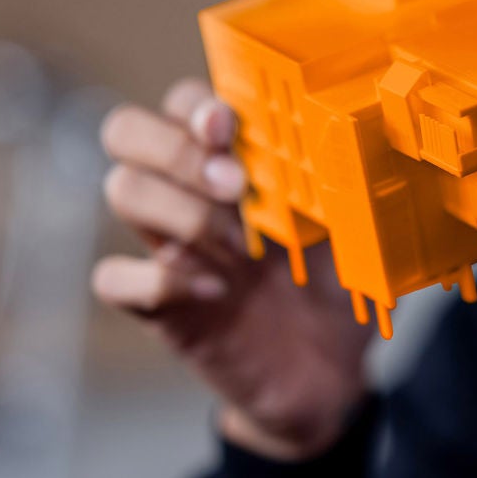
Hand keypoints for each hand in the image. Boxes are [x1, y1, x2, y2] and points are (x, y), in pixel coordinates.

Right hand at [94, 78, 373, 461]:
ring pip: (120, 189)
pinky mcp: (158, 305)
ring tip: (236, 246)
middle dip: (175, 148)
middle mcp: (188, 193)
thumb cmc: (332, 287)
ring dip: (178, 208)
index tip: (229, 126)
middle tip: (234, 187)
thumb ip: (345, 183)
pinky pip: (113, 278)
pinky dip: (158, 279)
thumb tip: (363, 142)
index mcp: (232, 161)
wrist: (324, 374)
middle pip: (127, 130)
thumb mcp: (351, 229)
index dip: (195, 105)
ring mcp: (168, 246)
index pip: (184, 103)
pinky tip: (215, 290)